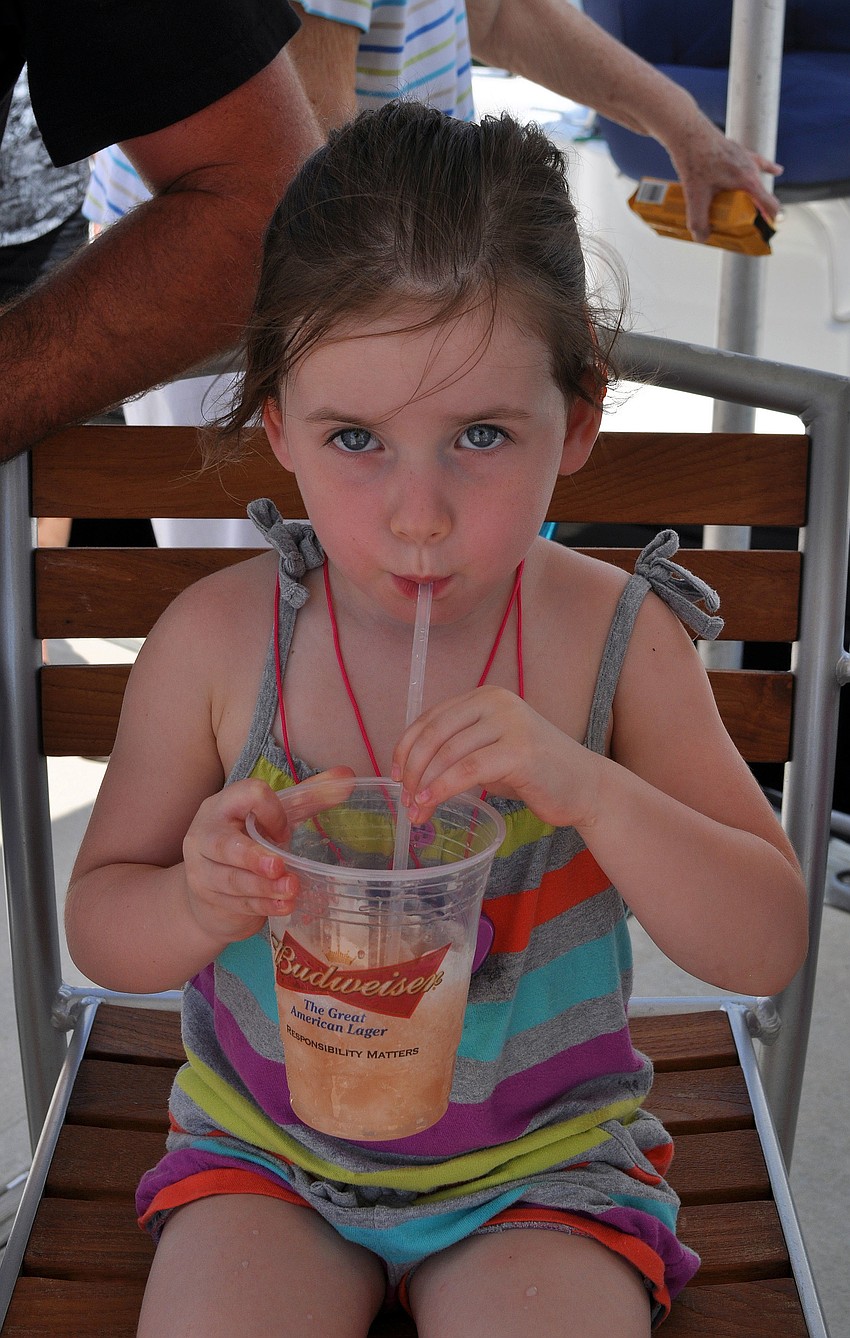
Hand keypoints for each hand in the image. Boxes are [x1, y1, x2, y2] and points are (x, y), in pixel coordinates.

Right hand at [181, 768, 354, 945]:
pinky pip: (236, 902)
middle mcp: (205, 833)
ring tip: (292, 891)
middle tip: (279, 867)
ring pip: (231, 879)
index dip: (270, 810)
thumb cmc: (249, 841)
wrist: (210, 886)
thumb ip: (310, 798)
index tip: (286, 829)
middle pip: (225, 844)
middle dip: (252, 857)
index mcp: (224, 804)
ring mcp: (201, 867)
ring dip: (263, 887)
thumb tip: (348, 776)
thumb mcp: (275, 818)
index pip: (245, 795)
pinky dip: (263, 905)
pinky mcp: (207, 896)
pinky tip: (284, 907)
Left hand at [391, 685, 592, 826]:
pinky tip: (431, 804)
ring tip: (417, 811)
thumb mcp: (491, 749)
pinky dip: (442, 789)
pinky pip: (467, 770)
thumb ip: (458, 748)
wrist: (586, 787)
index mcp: (485, 696)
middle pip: (434, 734)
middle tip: (404, 800)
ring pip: (447, 753)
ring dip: (424, 785)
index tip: (395, 776)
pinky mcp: (519, 750)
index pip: (430, 718)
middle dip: (412, 769)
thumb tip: (409, 769)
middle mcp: (496, 702)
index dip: (405, 748)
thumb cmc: (535, 772)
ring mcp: (509, 723)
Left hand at [665, 116, 781, 241]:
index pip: (769, 204)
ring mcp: (746, 158)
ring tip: (749, 211)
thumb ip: (698, 219)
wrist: (687, 131)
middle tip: (741, 228)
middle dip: (753, 214)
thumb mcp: (694, 195)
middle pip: (760, 197)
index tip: (766, 233)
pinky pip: (758, 162)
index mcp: (747, 180)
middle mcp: (751, 168)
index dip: (770, 220)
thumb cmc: (694, 158)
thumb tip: (702, 238)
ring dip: (753, 197)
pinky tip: (777, 171)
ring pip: (756, 182)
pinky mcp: (739, 151)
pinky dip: (766, 168)